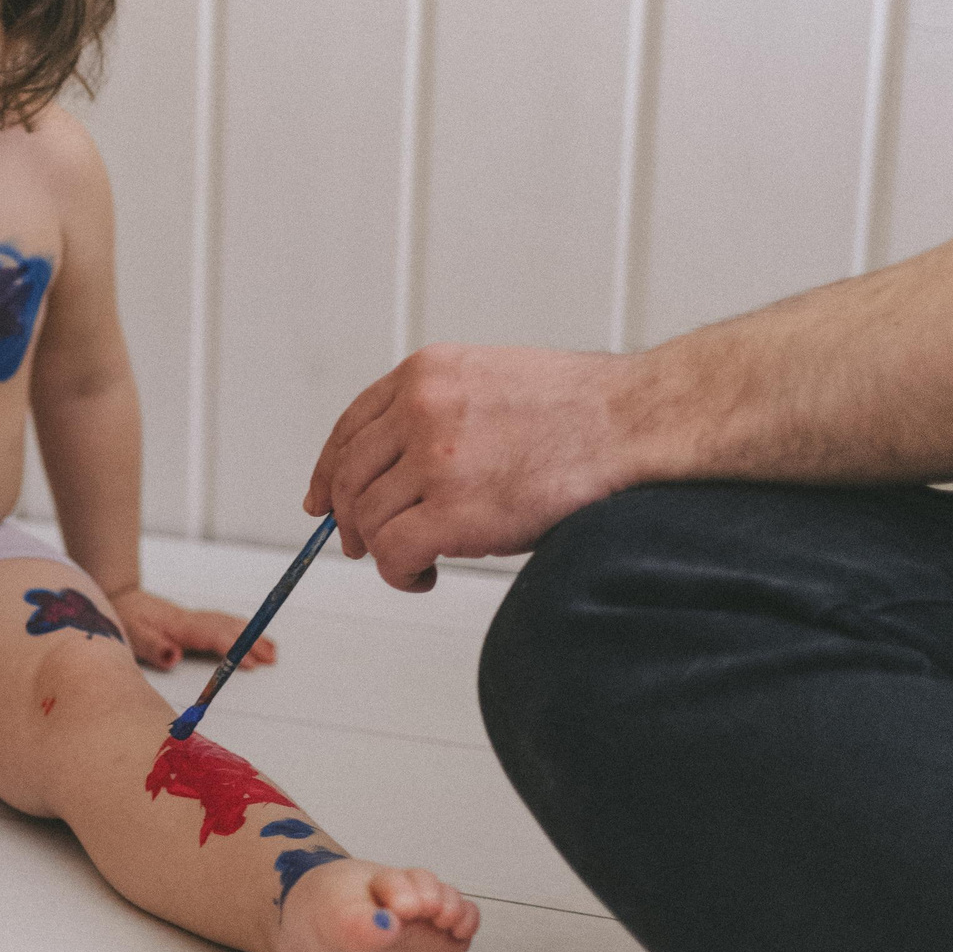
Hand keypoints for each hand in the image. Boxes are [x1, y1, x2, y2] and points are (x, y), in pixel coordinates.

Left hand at [110, 586, 273, 672]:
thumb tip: (173, 657)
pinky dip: (239, 628)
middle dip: (252, 642)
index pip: (213, 637)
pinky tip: (248, 634)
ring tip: (272, 650)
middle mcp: (190, 620)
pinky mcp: (191, 621)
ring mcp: (192, 619)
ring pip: (227, 624)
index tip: (250, 663)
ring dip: (251, 635)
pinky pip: (221, 623)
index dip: (233, 649)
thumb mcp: (131, 635)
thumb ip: (152, 646)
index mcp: (179, 625)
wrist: (117, 598)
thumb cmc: (124, 619)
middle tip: (273, 658)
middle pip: (227, 629)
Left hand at [304, 343, 637, 591]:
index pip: (348, 428)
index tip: (321, 502)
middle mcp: (419, 410)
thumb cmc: (576, 411)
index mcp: (425, 374)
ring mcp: (434, 459)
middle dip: (348, 520)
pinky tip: (424, 576)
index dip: (327, 472)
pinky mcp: (453, 511)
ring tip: (416, 560)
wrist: (632, 421)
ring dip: (382, 551)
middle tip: (365, 546)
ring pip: (367, 518)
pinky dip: (399, 574)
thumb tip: (392, 468)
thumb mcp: (487, 382)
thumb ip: (435, 412)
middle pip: (348, 477)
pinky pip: (394, 553)